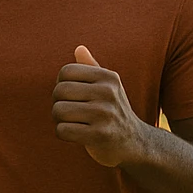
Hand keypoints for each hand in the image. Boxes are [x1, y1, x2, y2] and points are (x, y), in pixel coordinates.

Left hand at [52, 45, 145, 167]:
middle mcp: (108, 92)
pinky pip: (62, 131)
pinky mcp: (99, 135)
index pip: (66, 71)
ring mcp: (105, 114)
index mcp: (108, 77)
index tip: (71, 96)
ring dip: (60, 120)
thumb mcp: (108, 87)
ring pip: (58, 111)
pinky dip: (63, 134)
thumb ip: (92, 68)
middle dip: (58, 103)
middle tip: (70, 113)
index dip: (61, 84)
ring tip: (74, 123)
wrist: (134, 143)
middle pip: (59, 91)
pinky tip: (77, 135)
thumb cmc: (113, 112)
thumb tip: (79, 48)